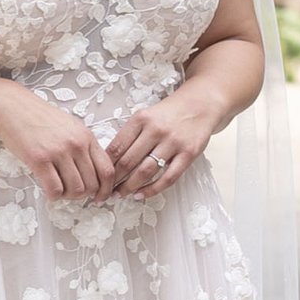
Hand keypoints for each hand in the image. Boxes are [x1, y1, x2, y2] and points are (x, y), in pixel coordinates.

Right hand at [0, 79, 112, 203]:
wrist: (13, 108)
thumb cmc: (40, 118)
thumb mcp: (71, 127)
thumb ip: (84, 146)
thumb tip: (94, 174)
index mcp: (87, 136)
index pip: (107, 170)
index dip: (105, 189)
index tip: (99, 196)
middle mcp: (76, 144)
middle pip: (92, 184)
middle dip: (84, 195)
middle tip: (73, 193)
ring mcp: (58, 152)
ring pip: (75, 190)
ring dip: (68, 196)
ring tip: (60, 189)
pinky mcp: (39, 160)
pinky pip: (55, 189)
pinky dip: (54, 195)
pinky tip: (48, 188)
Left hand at [106, 84, 219, 201]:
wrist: (200, 104)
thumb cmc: (168, 113)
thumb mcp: (145, 115)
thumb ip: (129, 134)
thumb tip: (109, 160)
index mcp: (141, 119)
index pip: (117, 147)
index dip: (106, 165)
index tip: (100, 176)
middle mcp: (156, 130)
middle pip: (129, 161)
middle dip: (115, 180)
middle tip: (106, 190)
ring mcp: (173, 142)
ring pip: (146, 171)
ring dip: (130, 187)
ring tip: (121, 195)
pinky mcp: (188, 154)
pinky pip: (168, 178)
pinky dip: (152, 190)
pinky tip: (141, 195)